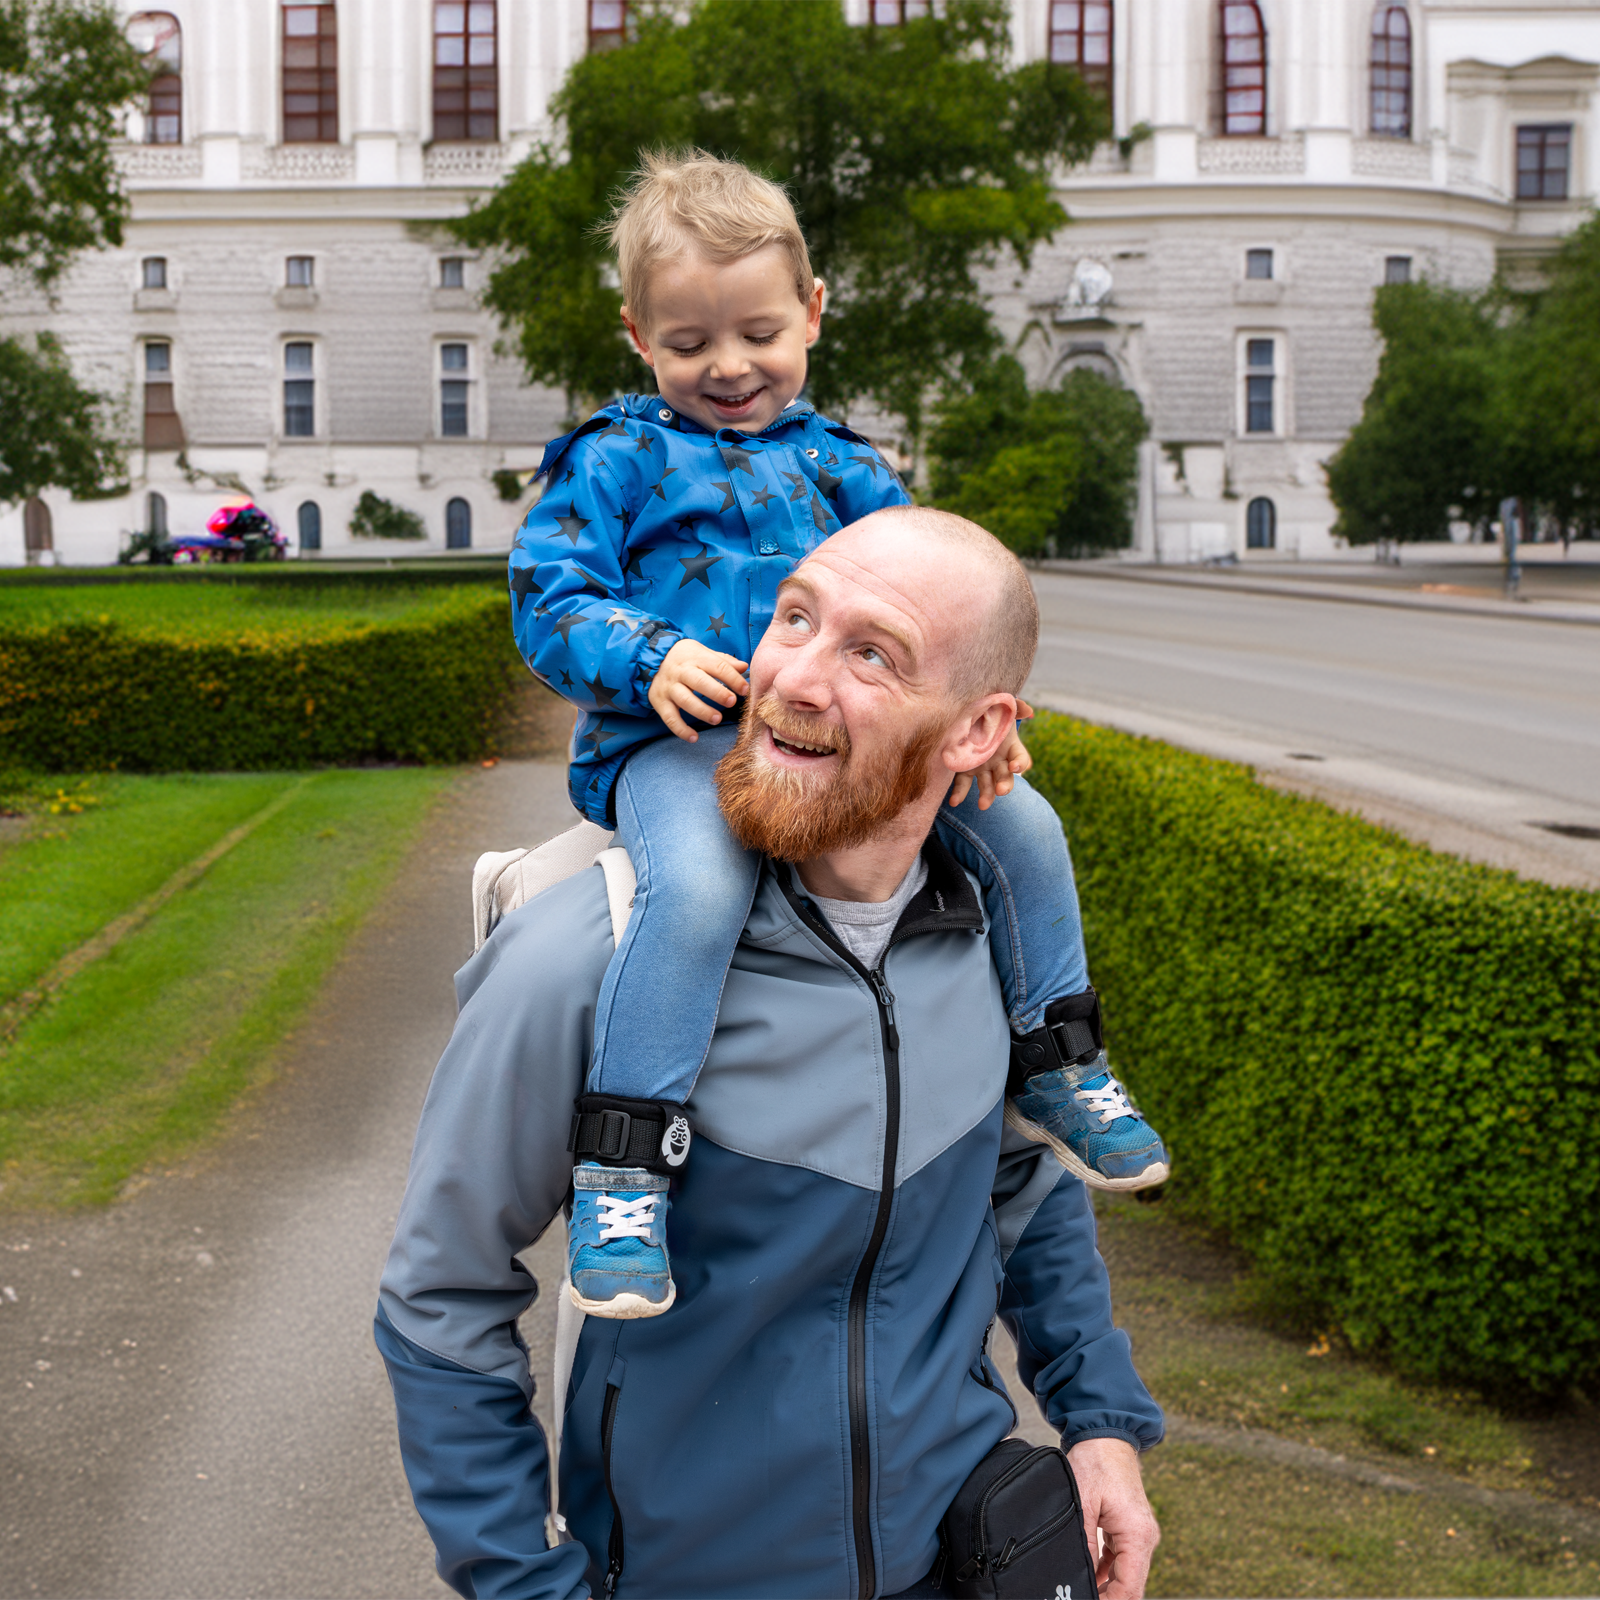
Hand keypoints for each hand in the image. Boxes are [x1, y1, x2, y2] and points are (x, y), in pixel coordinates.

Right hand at [648, 639, 748, 741]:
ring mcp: (669, 687)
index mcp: (696, 658)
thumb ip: (723, 661)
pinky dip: (681, 730)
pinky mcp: (659, 701)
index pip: (717, 666)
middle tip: (731, 702)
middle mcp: (681, 672)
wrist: (650, 658)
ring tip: (717, 720)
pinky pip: (669, 718)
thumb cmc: (685, 658)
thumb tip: (744, 667)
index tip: (744, 689)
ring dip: (702, 711)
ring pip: (685, 700)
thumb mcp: (702, 653)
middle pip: (699, 681)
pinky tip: (694, 738)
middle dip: (717, 692)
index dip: (732, 678)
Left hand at [946, 701, 1034, 810]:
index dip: (1020, 763)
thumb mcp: (1001, 705)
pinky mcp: (965, 771)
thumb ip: (1015, 706)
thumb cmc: (989, 709)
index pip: (1020, 758)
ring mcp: (983, 768)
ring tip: (983, 805)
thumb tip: (1028, 710)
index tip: (1015, 768)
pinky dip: (959, 794)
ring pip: (987, 786)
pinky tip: (954, 801)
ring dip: (986, 796)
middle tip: (1001, 791)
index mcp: (1010, 746)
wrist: (967, 714)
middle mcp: (999, 761)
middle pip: (1006, 777)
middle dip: (1005, 785)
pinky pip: (963, 785)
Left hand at [1066, 1438, 1158, 1599]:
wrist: (1105, 1434)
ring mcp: (1139, 1533)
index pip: (1130, 1589)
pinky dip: (1107, 1571)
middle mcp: (1145, 1537)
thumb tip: (1081, 1575)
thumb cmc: (1095, 1461)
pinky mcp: (1130, 1528)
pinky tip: (1088, 1574)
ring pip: (1126, 1574)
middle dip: (1107, 1596)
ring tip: (1082, 1589)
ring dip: (1107, 1586)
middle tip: (1079, 1595)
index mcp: (1137, 1534)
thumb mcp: (1082, 1503)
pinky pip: (1121, 1559)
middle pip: (1130, 1585)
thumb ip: (1085, 1543)